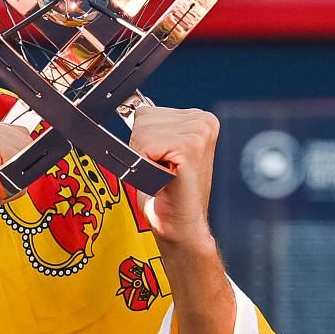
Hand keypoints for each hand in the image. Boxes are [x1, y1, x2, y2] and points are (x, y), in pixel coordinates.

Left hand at [127, 105, 219, 251]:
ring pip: (141, 132)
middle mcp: (203, 120)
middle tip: (161, 171)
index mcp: (198, 118)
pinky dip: (145, 165)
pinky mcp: (190, 146)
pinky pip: (144, 144)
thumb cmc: (166, 194)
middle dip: (142, 149)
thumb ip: (151, 126)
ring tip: (163, 175)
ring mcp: (199, 131)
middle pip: (142, 119)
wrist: (180, 226)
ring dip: (143, 158)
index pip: (146, 113)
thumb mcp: (158, 151)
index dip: (143, 142)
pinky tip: (163, 178)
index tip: (161, 162)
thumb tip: (131, 106)